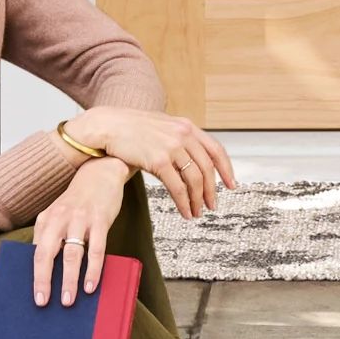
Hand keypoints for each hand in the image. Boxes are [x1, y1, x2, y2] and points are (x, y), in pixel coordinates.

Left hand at [28, 158, 128, 306]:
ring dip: (69, 279)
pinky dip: (92, 269)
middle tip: (45, 302)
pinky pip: (96, 249)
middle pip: (47, 253)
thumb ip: (49, 235)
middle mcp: (60, 219)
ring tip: (69, 300)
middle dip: (45, 280)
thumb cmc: (78, 201)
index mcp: (47, 220)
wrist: (100, 174)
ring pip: (72, 254)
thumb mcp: (57, 214)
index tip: (37, 298)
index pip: (36, 252)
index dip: (35, 276)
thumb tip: (43, 267)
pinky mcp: (100, 220)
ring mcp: (80, 219)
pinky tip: (90, 285)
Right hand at [70, 103, 237, 218]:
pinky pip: (177, 187)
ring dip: (198, 200)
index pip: (215, 149)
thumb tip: (192, 156)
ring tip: (197, 212)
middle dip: (212, 190)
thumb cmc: (131, 128)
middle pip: (206, 168)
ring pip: (194, 180)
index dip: (226, 169)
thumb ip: (178, 137)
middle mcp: (183, 135)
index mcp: (186, 126)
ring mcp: (171, 147)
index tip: (231, 184)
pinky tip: (184, 211)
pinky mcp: (158, 160)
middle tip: (212, 205)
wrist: (108, 125)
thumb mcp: (162, 126)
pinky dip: (183, 202)